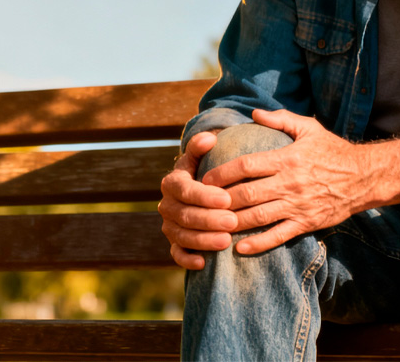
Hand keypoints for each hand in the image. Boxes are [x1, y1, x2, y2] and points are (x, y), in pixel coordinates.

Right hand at [158, 130, 237, 269]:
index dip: (203, 195)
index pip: (184, 189)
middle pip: (184, 214)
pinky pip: (176, 255)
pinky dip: (187, 260)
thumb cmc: (206, 172)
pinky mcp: (174, 244)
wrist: (199, 193)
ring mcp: (169, 226)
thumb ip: (202, 147)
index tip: (226, 198)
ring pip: (181, 236)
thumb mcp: (201, 157)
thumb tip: (209, 137)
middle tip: (233, 221)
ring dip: (203, 240)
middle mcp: (166, 205)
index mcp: (172, 182)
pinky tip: (204, 263)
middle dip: (208, 219)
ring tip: (226, 241)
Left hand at [201, 109, 367, 254]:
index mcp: (287, 159)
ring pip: (258, 217)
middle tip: (201, 203)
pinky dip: (258, 243)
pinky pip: (278, 236)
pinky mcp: (306, 223)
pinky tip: (240, 247)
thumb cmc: (333, 151)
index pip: (246, 165)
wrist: (366, 177)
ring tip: (213, 224)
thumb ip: (280, 120)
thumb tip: (254, 112)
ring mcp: (298, 205)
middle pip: (247, 194)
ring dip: (233, 222)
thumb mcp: (309, 128)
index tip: (205, 178)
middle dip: (220, 200)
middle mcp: (290, 183)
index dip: (222, 173)